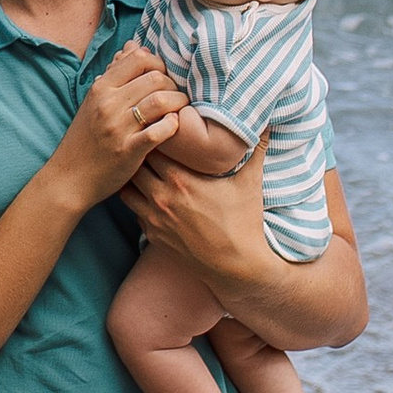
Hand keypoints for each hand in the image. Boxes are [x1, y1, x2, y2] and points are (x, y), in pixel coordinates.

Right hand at [47, 41, 186, 213]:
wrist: (70, 177)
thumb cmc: (86, 138)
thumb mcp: (94, 101)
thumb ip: (115, 73)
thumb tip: (134, 46)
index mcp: (100, 88)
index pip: (138, 58)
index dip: (158, 64)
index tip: (161, 77)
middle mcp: (108, 104)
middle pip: (154, 77)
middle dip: (172, 84)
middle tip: (174, 96)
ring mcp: (118, 127)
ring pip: (160, 100)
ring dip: (177, 103)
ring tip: (179, 110)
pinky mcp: (129, 151)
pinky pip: (159, 131)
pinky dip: (172, 126)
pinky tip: (172, 127)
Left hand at [119, 135, 271, 288]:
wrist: (238, 268)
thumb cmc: (244, 223)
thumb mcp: (250, 183)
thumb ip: (255, 150)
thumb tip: (265, 124)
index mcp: (181, 180)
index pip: (151, 147)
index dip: (153, 136)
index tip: (160, 131)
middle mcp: (162, 197)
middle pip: (134, 165)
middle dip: (139, 154)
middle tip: (146, 148)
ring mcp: (154, 218)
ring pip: (127, 188)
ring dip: (133, 178)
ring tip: (144, 171)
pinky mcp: (152, 235)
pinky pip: (133, 211)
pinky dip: (137, 201)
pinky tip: (148, 196)